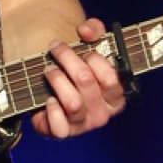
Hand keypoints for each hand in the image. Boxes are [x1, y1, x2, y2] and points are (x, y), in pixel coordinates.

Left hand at [31, 18, 126, 137]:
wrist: (47, 84)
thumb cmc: (73, 65)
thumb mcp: (88, 44)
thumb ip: (94, 29)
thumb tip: (86, 30)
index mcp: (115, 95)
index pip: (111, 78)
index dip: (94, 59)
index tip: (82, 50)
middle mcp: (102, 113)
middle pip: (86, 82)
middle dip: (67, 59)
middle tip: (55, 49)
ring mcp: (82, 125)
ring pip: (73, 102)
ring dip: (57, 79)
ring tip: (48, 69)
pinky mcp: (62, 133)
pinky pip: (60, 128)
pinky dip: (52, 111)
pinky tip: (48, 98)